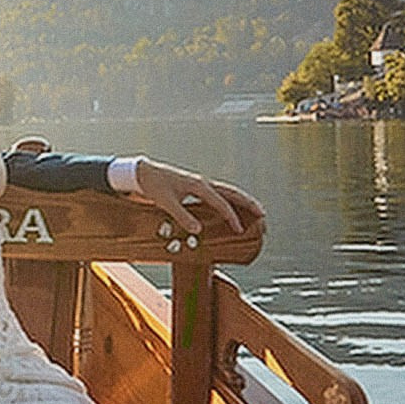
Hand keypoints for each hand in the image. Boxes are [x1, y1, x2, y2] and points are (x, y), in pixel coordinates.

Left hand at [128, 160, 265, 241]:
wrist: (142, 173)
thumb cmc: (153, 184)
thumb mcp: (166, 202)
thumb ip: (182, 216)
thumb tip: (198, 230)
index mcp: (198, 185)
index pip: (221, 202)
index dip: (232, 217)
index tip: (240, 229)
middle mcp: (202, 183)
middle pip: (231, 193)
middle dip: (248, 203)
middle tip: (262, 215)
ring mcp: (200, 184)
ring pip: (226, 192)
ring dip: (241, 201)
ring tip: (254, 210)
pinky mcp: (195, 188)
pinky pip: (217, 195)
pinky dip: (228, 201)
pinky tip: (231, 210)